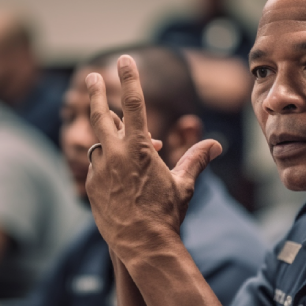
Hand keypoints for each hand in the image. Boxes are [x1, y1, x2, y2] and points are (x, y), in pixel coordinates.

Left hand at [84, 55, 221, 260]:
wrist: (142, 245)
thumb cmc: (167, 214)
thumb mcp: (184, 184)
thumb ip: (196, 159)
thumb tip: (216, 144)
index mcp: (139, 147)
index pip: (132, 103)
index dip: (129, 78)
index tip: (125, 60)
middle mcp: (114, 153)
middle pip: (100, 114)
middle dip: (94, 92)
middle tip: (90, 77)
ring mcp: (99, 169)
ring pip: (98, 143)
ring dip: (106, 137)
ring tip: (114, 137)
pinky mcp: (90, 186)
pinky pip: (96, 167)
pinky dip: (106, 165)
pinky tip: (118, 178)